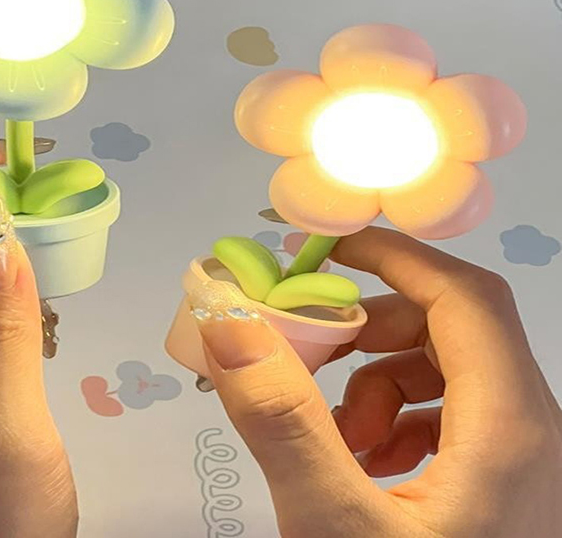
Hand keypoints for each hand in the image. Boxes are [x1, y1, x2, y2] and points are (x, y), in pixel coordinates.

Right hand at [189, 227, 561, 537]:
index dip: (394, 255)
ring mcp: (521, 460)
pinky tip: (363, 464)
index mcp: (512, 427)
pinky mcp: (501, 485)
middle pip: (452, 329)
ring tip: (336, 432)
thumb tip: (227, 319)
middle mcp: (531, 431)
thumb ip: (281, 420)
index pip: (462, 294)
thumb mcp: (337, 525)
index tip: (324, 248)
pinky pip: (449, 417)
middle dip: (371, 326)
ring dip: (379, 379)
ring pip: (447, 373)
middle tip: (309, 346)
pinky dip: (396, 419)